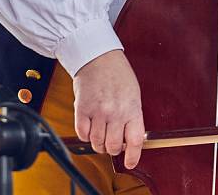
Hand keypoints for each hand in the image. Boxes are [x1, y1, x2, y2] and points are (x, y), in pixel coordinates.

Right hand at [73, 49, 144, 168]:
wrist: (98, 55)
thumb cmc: (117, 73)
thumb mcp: (133, 93)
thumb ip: (132, 116)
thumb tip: (130, 139)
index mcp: (132, 107)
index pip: (135, 141)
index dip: (133, 157)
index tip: (130, 162)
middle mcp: (115, 111)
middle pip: (113, 147)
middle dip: (113, 148)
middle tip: (112, 141)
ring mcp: (98, 111)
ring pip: (97, 143)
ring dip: (98, 143)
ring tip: (100, 133)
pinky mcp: (82, 109)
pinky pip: (82, 133)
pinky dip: (85, 135)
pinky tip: (89, 126)